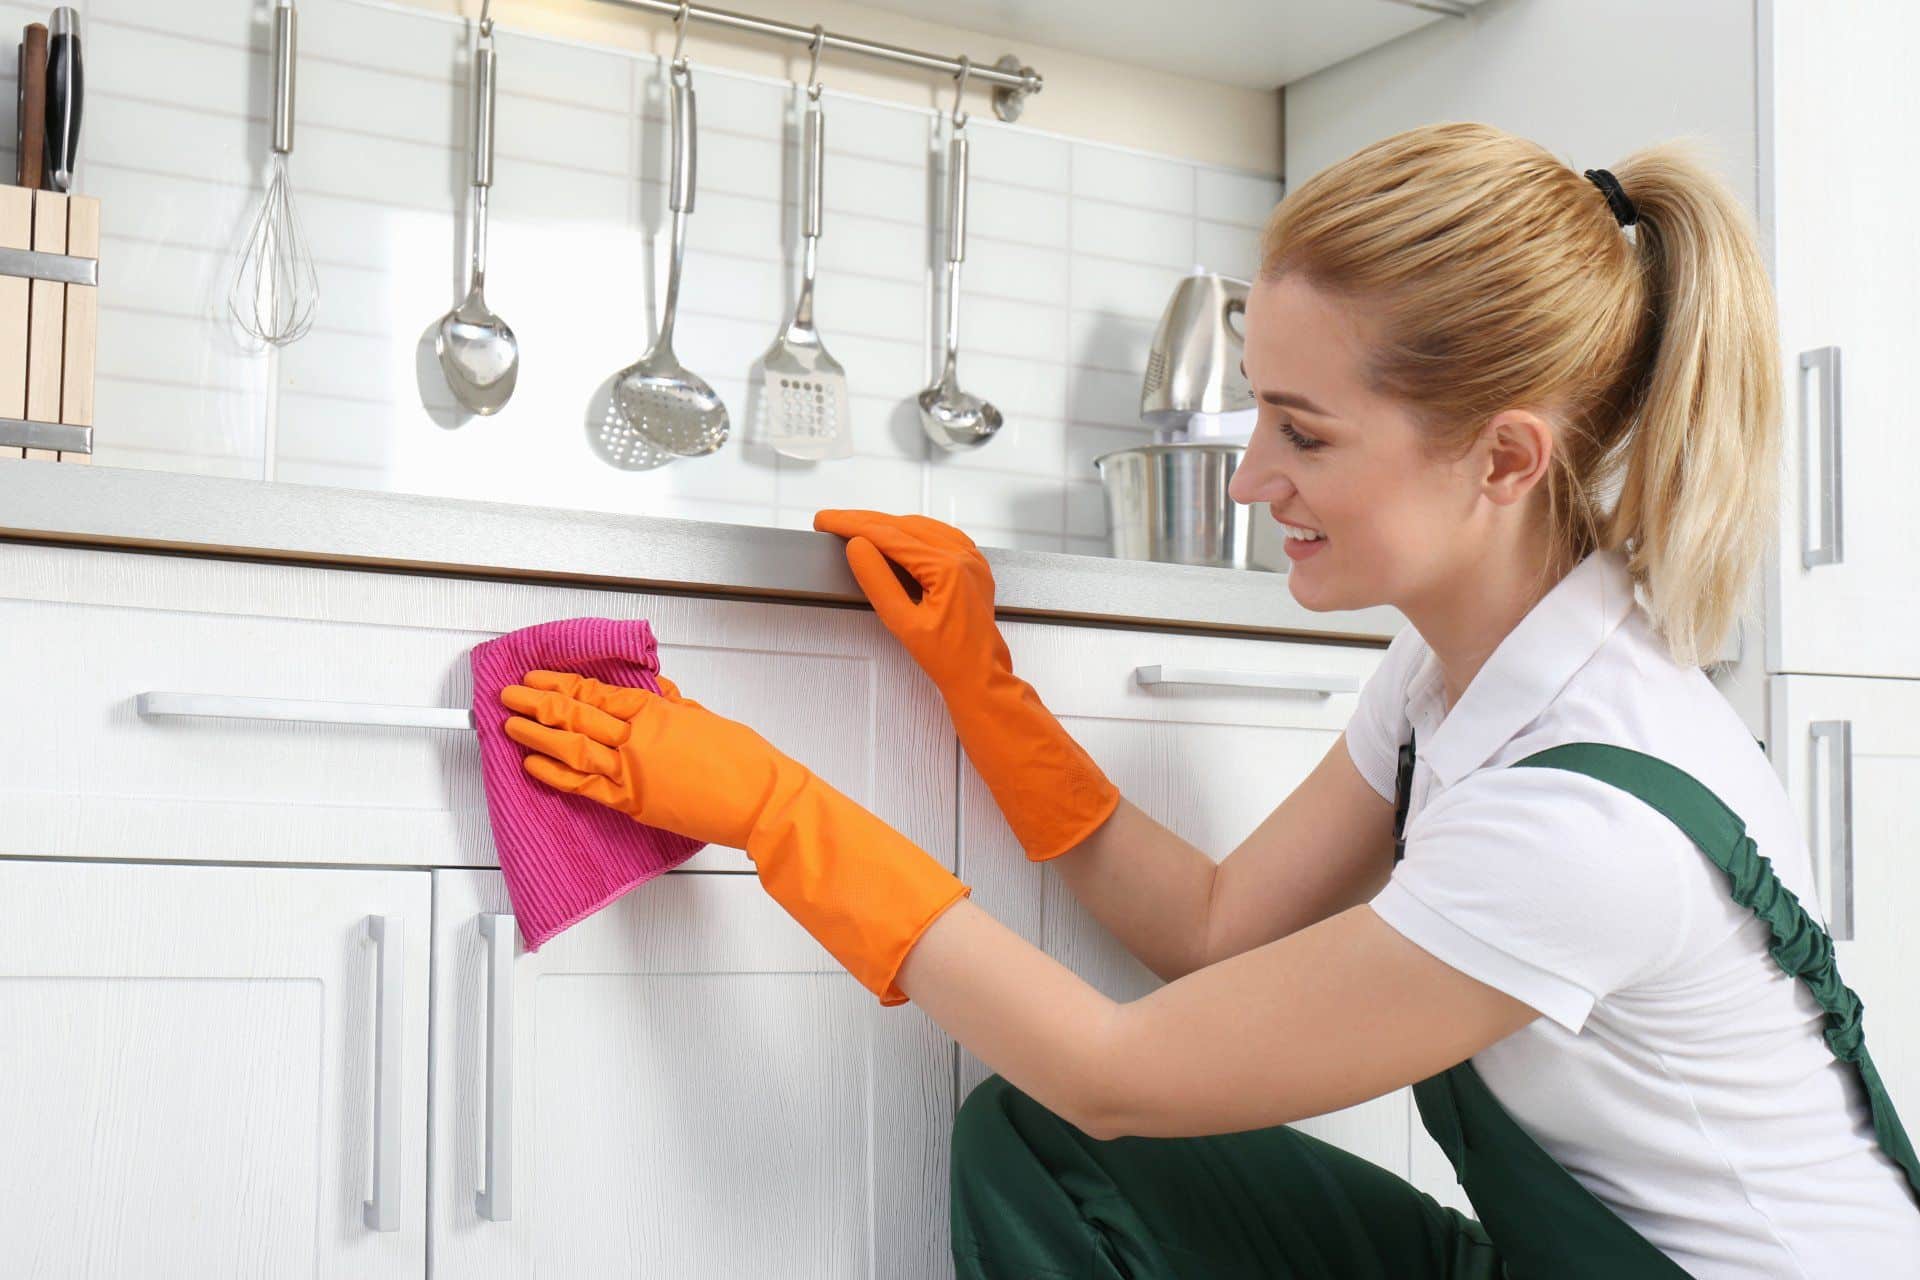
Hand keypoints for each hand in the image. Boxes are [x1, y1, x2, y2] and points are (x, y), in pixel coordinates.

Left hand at [500, 670, 786, 850]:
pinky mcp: (633, 804)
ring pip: (571, 749)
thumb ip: (674, 707)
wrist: (761, 800)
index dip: (561, 683)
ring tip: (511, 725)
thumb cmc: (744, 761)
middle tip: (509, 695)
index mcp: (656, 712)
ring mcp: (632, 773)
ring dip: (537, 735)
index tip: (538, 678)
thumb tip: (656, 695)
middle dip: (537, 703)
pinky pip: (584, 787)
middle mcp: (637, 739)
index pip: (596, 693)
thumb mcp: (706, 718)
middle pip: (575, 715)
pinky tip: (533, 766)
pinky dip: (555, 776)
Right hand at [810, 508, 1009, 696]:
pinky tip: (896, 535)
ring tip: (856, 527)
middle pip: (904, 525)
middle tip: (833, 521)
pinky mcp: (971, 566)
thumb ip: (878, 582)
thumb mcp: (903, 624)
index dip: (853, 525)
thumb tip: (857, 547)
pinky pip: (939, 536)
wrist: (980, 676)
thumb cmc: (949, 658)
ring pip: (921, 527)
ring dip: (887, 524)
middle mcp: (963, 556)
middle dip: (865, 521)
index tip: (826, 521)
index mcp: (947, 568)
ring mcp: (971, 558)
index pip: (890, 536)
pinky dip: (912, 532)